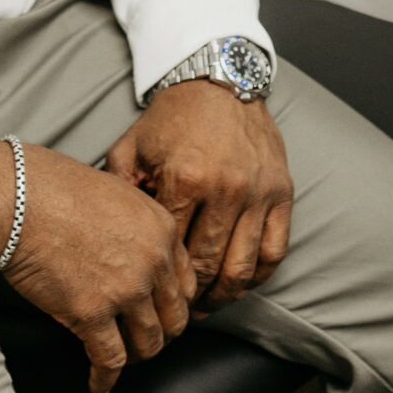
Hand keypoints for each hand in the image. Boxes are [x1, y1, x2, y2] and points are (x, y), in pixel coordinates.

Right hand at [0, 137, 195, 392]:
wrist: (18, 198)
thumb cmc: (54, 188)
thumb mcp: (117, 192)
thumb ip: (136, 225)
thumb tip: (132, 251)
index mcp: (162, 230)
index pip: (186, 282)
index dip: (173, 303)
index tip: (163, 313)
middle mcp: (153, 262)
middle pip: (173, 317)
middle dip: (161, 333)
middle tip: (146, 339)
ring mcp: (125, 290)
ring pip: (148, 343)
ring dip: (137, 356)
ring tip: (124, 359)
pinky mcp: (92, 314)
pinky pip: (110, 358)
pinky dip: (105, 377)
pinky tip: (99, 383)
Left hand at [104, 81, 292, 311]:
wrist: (219, 79)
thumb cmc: (172, 118)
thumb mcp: (132, 147)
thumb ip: (120, 190)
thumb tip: (110, 236)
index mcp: (185, 179)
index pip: (172, 250)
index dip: (161, 278)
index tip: (151, 294)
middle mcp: (226, 189)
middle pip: (208, 266)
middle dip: (191, 297)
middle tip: (178, 312)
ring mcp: (259, 193)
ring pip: (244, 267)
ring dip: (225, 295)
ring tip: (208, 305)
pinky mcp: (282, 193)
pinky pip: (275, 250)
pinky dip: (259, 275)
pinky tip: (240, 283)